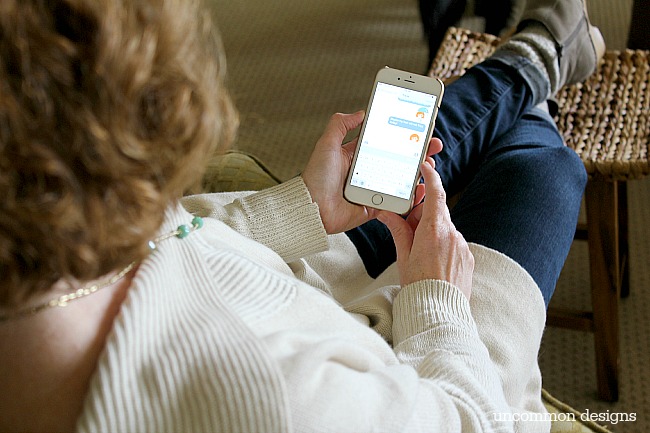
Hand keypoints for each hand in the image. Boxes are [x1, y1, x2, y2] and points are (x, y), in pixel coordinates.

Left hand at [302, 112, 442, 233]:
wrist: (312, 208)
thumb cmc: (316, 177)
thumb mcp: (327, 144)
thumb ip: (341, 125)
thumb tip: (360, 112)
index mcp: (356, 155)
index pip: (384, 141)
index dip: (401, 134)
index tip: (417, 126)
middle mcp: (366, 171)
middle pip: (398, 159)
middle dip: (417, 151)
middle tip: (433, 144)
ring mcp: (372, 189)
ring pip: (401, 179)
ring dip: (418, 172)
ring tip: (430, 163)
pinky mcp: (375, 206)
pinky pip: (396, 201)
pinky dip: (410, 196)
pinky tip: (422, 186)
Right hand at [377, 157, 473, 298]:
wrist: (440, 312)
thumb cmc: (418, 285)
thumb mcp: (403, 256)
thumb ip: (398, 231)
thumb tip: (387, 214)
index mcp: (434, 231)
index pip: (435, 194)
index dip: (431, 177)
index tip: (426, 167)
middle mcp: (452, 234)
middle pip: (438, 213)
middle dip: (423, 215)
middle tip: (408, 226)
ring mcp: (463, 246)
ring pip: (446, 229)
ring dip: (432, 232)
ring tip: (420, 253)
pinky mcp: (468, 257)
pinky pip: (454, 243)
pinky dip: (443, 245)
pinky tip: (433, 262)